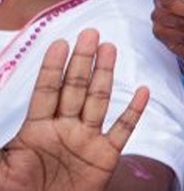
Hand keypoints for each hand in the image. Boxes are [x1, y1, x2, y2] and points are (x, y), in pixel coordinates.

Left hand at [0, 30, 147, 190]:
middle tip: (90, 34)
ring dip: (104, 75)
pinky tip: (142, 91)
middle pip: (74, 88)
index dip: (52, 68)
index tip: (60, 43)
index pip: (45, 91)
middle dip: (82, 61)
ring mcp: (86, 141)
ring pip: (98, 100)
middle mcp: (63, 129)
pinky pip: (122, 130)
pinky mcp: (105, 156)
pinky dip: (134, 111)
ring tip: (110, 49)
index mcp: (35, 130)